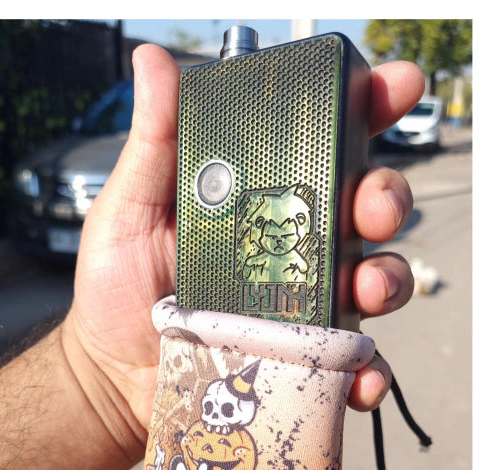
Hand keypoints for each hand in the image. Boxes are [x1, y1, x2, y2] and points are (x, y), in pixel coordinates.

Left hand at [64, 45, 423, 453]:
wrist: (109, 375)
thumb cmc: (115, 290)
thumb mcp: (127, 207)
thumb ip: (153, 142)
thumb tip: (151, 62)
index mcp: (255, 196)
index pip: (322, 144)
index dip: (366, 108)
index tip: (392, 87)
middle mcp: (288, 244)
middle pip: (363, 207)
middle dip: (385, 194)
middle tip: (372, 202)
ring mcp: (299, 302)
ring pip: (373, 278)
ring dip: (386, 276)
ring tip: (364, 285)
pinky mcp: (298, 358)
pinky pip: (348, 362)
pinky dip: (365, 369)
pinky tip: (356, 372)